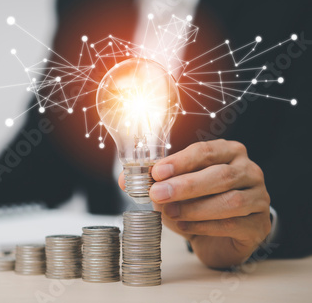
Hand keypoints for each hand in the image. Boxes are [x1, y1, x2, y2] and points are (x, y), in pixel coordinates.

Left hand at [118, 139, 270, 268]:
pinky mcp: (260, 224)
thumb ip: (154, 180)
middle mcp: (249, 170)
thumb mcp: (175, 187)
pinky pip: (234, 224)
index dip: (179, 162)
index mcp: (229, 152)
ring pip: (229, 201)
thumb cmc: (199, 202)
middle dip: (184, 185)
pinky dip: (205, 226)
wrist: (221, 235)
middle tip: (156, 194)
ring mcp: (259, 197)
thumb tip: (125, 180)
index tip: (156, 172)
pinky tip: (184, 227)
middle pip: (219, 174)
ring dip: (194, 208)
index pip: (205, 151)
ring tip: (168, 213)